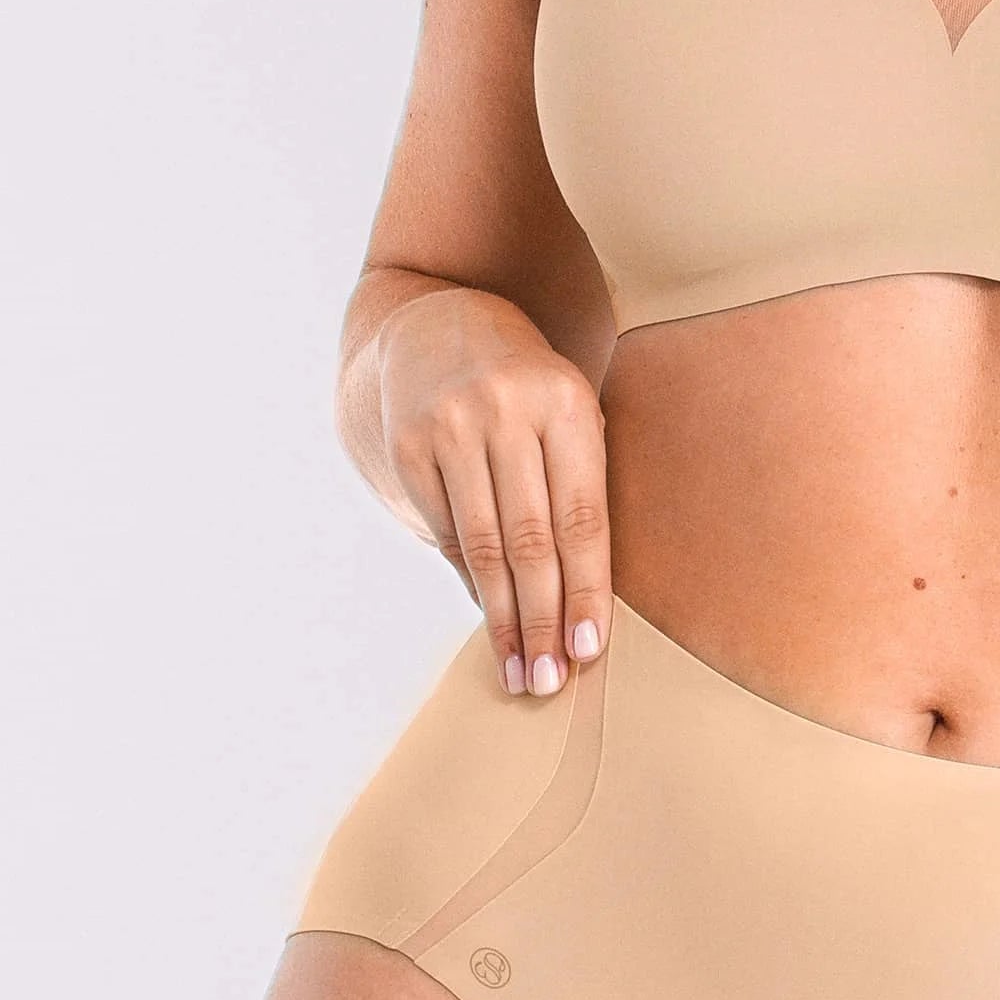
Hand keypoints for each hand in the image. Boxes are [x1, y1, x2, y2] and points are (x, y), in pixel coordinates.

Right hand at [378, 287, 611, 697]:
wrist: (433, 317)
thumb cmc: (524, 384)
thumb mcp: (566, 410)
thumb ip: (575, 487)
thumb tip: (581, 598)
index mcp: (567, 403)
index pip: (582, 518)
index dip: (587, 590)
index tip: (591, 651)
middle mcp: (508, 411)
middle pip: (532, 540)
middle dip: (544, 619)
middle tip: (551, 682)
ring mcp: (451, 426)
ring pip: (485, 545)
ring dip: (504, 618)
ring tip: (521, 671)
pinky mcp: (408, 443)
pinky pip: (447, 530)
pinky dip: (470, 581)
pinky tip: (488, 619)